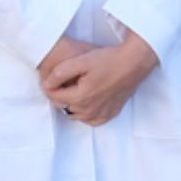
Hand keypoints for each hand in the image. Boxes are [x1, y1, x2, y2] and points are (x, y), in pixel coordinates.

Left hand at [41, 29, 159, 125]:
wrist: (134, 62)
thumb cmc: (109, 59)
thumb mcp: (81, 60)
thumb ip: (60, 73)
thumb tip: (47, 84)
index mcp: (80, 97)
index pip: (54, 96)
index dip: (49, 86)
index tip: (51, 78)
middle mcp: (89, 110)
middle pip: (63, 107)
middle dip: (60, 96)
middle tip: (64, 82)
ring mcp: (101, 114)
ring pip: (76, 115)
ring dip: (72, 105)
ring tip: (75, 89)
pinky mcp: (111, 113)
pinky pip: (92, 120)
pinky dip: (86, 114)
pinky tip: (88, 102)